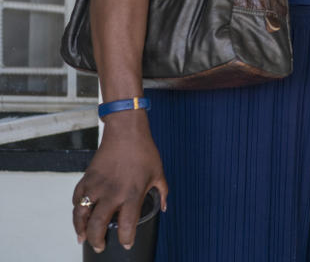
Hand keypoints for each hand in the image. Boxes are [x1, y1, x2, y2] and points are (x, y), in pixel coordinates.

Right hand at [73, 113, 167, 252]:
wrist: (126, 132)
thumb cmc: (144, 151)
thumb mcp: (159, 173)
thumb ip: (162, 192)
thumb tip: (165, 208)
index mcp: (133, 193)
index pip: (127, 225)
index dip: (126, 239)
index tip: (126, 244)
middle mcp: (112, 193)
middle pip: (98, 226)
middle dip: (97, 241)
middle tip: (100, 246)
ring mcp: (97, 186)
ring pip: (81, 215)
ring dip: (80, 229)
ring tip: (83, 238)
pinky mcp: (86, 178)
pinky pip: (76, 199)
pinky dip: (76, 209)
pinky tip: (80, 216)